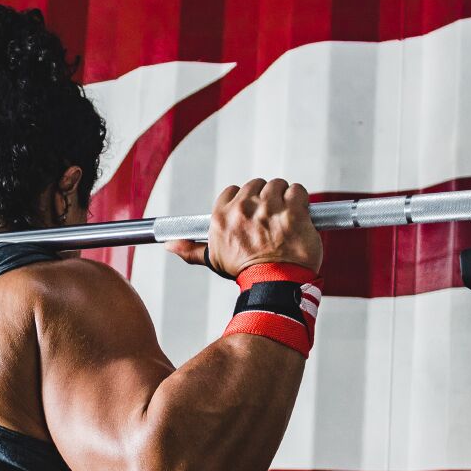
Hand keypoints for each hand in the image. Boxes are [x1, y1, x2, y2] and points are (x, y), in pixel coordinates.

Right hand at [165, 178, 322, 276]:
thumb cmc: (245, 273)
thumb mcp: (214, 259)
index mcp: (222, 216)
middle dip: (265, 198)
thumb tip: (170, 245)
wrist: (275, 285)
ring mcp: (270, 208)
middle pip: (256, 185)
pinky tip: (299, 217)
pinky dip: (301, 201)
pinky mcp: (294, 211)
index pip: (233, 192)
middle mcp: (244, 208)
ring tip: (285, 219)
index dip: (245, 201)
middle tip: (270, 218)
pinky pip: (298, 191)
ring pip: (278, 185)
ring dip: (284, 198)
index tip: (252, 215)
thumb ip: (191, 249)